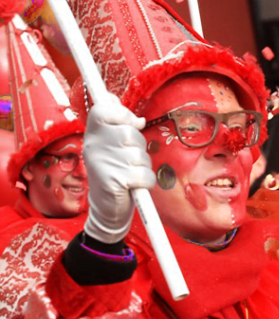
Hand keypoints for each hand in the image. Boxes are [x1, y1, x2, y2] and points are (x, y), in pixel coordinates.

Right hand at [83, 93, 154, 243]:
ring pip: (140, 155)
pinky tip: (134, 186)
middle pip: (130, 133)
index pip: (104, 110)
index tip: (132, 124)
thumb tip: (136, 117)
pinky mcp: (113, 181)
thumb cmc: (115, 173)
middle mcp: (93, 146)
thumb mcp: (112, 146)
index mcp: (92, 135)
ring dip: (143, 166)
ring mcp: (102, 164)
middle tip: (130, 160)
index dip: (123, 114)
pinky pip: (145, 174)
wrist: (107, 208)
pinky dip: (146, 182)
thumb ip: (119, 127)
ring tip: (130, 174)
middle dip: (139, 147)